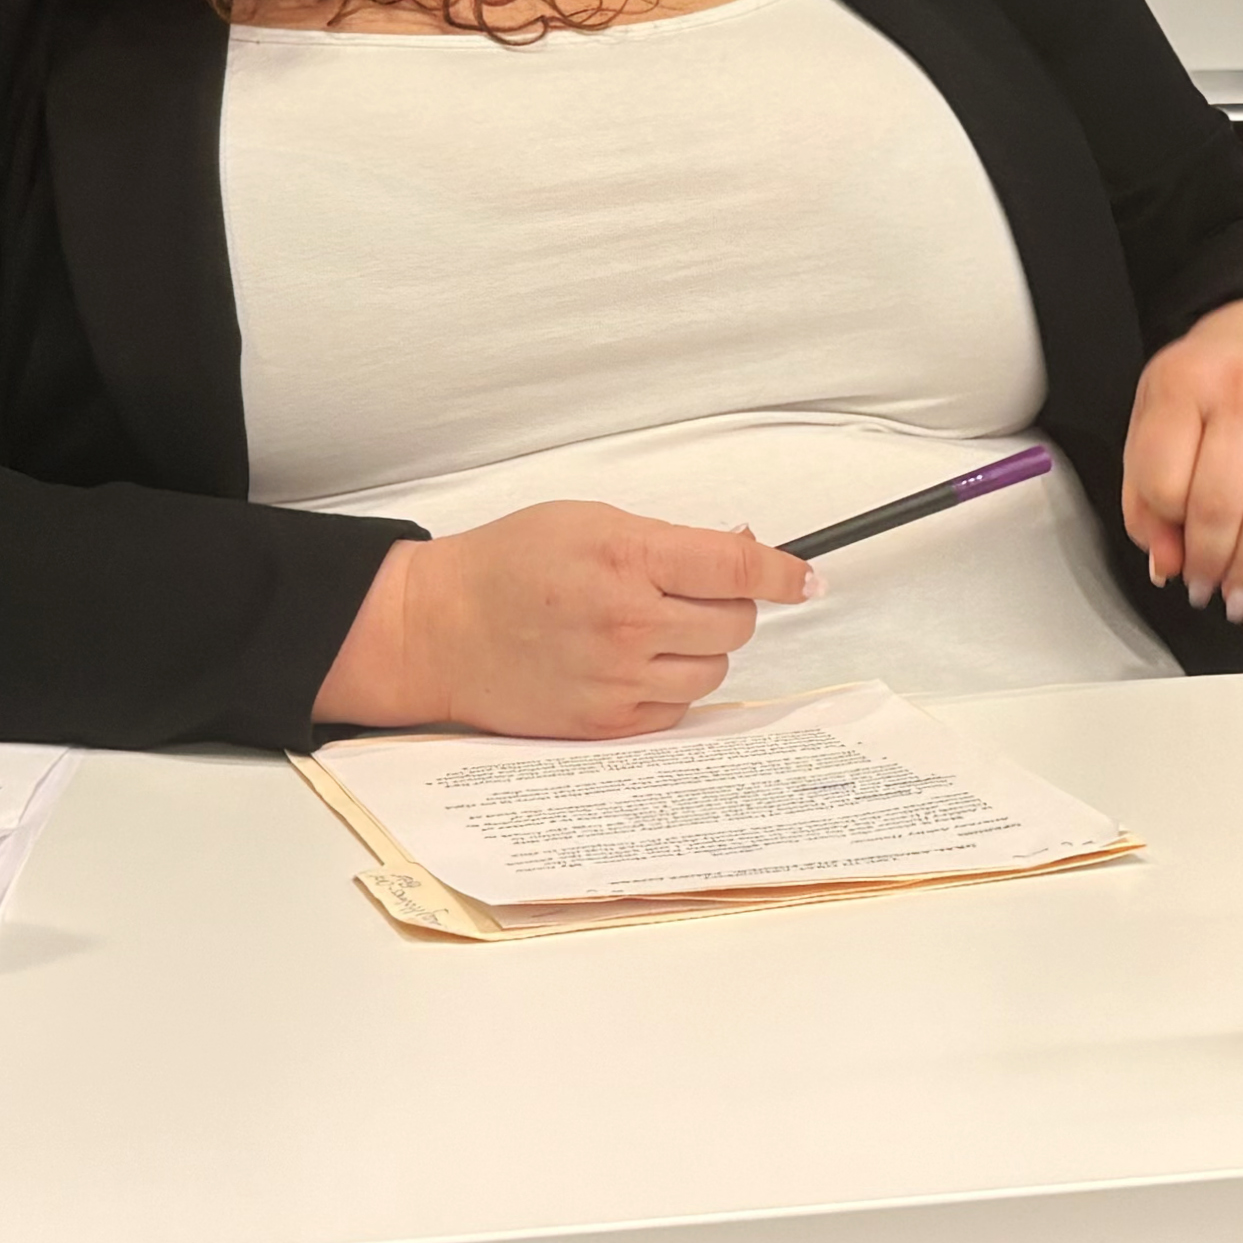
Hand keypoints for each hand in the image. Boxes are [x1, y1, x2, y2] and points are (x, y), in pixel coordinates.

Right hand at [314, 502, 814, 736]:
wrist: (438, 629)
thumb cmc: (506, 567)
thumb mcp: (589, 519)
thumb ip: (668, 537)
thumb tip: (739, 548)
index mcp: (626, 556)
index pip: (739, 568)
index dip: (785, 572)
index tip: (805, 577)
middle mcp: (627, 620)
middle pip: (737, 622)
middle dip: (728, 605)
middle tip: (689, 593)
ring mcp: (618, 677)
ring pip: (715, 669)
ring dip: (702, 648)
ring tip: (654, 628)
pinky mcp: (606, 723)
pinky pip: (678, 709)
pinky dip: (671, 686)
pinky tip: (634, 663)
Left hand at [1122, 298, 1242, 625]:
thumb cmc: (1203, 383)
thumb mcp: (1151, 420)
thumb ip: (1145, 497)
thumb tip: (1167, 566)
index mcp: (1182, 385)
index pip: (1165, 482)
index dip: (1164, 528)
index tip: (1170, 552)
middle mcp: (1241, 391)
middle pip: (1221, 505)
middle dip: (1211, 564)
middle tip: (1205, 592)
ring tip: (1239, 598)